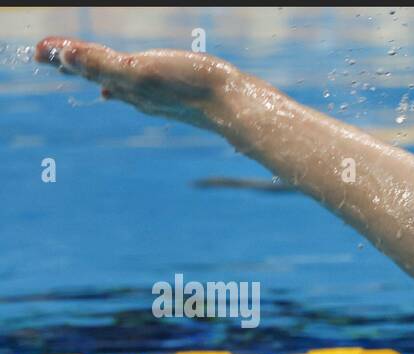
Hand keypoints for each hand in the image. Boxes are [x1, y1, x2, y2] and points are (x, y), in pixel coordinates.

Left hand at [34, 37, 239, 129]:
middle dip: (76, 66)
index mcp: (126, 85)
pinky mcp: (181, 97)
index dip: (62, 57)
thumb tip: (60, 57)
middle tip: (51, 58)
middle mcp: (139, 94)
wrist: (237, 106)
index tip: (39, 51)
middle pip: (98, 75)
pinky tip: (131, 92)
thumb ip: (100, 64)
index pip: (85, 66)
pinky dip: (129, 86)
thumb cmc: (191, 86)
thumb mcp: (139, 71)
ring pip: (120, 84)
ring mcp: (161, 97)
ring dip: (99, 75)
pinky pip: (145, 90)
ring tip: (86, 74)